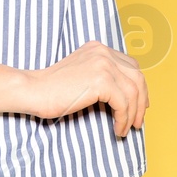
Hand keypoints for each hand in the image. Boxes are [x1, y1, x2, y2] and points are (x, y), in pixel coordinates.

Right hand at [26, 39, 148, 136]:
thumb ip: (102, 75)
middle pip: (138, 77)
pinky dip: (123, 119)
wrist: (35, 90)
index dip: (139, 87)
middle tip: (138, 121)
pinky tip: (117, 129)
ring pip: (134, 92)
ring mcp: (103, 64)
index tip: (139, 105)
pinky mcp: (101, 80)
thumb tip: (127, 96)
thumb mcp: (82, 74)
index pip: (131, 66)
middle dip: (141, 102)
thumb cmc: (54, 89)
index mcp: (99, 48)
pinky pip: (123, 103)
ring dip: (133, 114)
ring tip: (126, 128)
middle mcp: (103, 52)